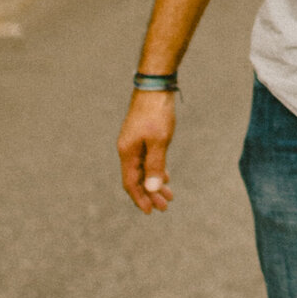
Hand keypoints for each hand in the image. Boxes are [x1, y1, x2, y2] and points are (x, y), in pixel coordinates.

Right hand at [117, 91, 176, 213]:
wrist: (155, 85)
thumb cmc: (157, 112)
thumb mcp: (159, 141)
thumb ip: (156, 165)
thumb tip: (152, 189)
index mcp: (127, 152)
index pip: (131, 183)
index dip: (141, 199)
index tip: (151, 212)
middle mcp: (127, 149)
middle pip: (137, 178)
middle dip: (150, 194)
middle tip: (165, 207)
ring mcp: (134, 142)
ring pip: (143, 169)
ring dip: (154, 183)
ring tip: (168, 195)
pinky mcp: (142, 135)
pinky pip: (146, 159)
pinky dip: (155, 169)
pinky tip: (165, 175)